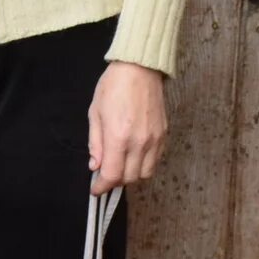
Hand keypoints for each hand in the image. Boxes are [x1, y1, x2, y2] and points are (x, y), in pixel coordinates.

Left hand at [88, 62, 168, 195]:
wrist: (140, 69)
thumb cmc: (113, 87)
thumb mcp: (95, 113)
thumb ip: (95, 143)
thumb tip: (95, 166)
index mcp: (118, 137)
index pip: (112, 175)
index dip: (102, 187)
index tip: (95, 190)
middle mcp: (139, 142)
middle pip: (129, 178)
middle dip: (115, 181)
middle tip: (105, 175)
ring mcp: (154, 140)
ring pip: (145, 174)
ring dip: (131, 176)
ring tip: (120, 166)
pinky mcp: (164, 135)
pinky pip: (155, 161)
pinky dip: (143, 166)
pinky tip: (133, 157)